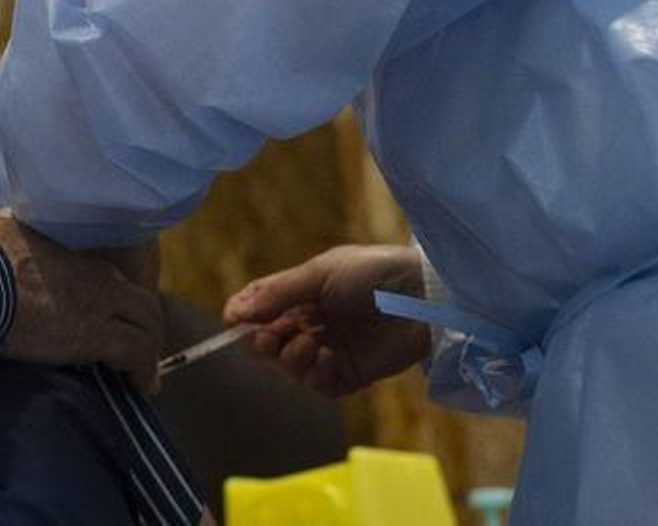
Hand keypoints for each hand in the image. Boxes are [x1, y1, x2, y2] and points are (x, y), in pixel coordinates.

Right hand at [0, 212, 162, 393]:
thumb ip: (8, 234)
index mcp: (69, 248)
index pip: (109, 275)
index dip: (115, 299)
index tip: (110, 317)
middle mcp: (92, 271)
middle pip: (139, 298)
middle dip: (143, 325)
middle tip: (137, 349)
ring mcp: (97, 301)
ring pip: (147, 323)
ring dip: (147, 349)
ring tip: (141, 375)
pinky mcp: (93, 334)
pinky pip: (136, 352)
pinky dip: (142, 370)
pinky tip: (139, 386)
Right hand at [222, 244, 430, 396]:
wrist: (424, 296)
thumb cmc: (374, 272)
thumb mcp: (320, 272)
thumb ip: (277, 293)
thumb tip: (232, 313)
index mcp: (301, 296)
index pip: (259, 312)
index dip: (243, 319)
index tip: (234, 322)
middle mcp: (311, 325)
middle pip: (268, 345)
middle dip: (263, 344)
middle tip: (271, 337)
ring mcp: (330, 351)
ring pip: (290, 368)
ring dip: (291, 359)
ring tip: (310, 344)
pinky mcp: (351, 374)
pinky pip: (320, 385)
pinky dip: (316, 375)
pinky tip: (327, 358)